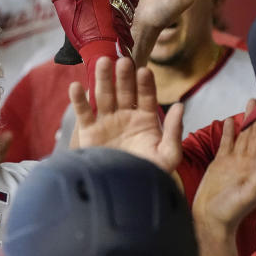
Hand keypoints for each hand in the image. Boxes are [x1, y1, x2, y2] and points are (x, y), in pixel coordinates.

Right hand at [70, 57, 183, 172]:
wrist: (122, 194)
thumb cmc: (148, 175)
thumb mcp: (168, 156)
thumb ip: (174, 131)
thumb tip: (180, 106)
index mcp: (146, 120)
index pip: (146, 96)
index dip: (145, 84)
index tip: (144, 71)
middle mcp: (126, 117)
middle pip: (124, 91)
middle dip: (124, 76)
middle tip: (123, 61)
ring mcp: (107, 122)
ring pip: (104, 96)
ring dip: (103, 79)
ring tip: (102, 62)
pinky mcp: (89, 132)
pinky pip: (83, 113)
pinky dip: (78, 99)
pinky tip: (76, 86)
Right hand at [193, 99, 255, 231]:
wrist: (209, 219)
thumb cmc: (230, 210)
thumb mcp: (249, 193)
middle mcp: (249, 162)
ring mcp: (234, 162)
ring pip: (244, 136)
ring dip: (247, 119)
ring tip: (251, 103)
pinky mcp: (220, 163)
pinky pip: (227, 143)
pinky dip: (228, 131)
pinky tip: (228, 121)